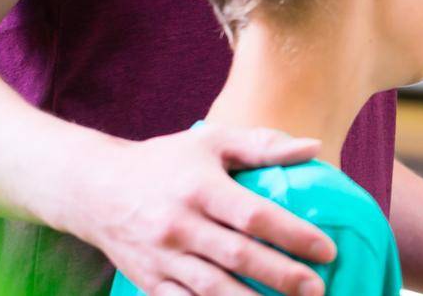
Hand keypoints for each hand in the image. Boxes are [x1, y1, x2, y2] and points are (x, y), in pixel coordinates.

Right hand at [58, 123, 335, 295]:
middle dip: (282, 276)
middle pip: (238, 257)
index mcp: (200, 189)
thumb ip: (263, 145)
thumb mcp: (212, 142)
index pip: (254, 216)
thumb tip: (312, 148)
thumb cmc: (165, 161)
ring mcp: (161, 259)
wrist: (95, 189)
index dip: (293, 235)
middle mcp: (179, 226)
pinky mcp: (148, 282)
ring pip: (212, 290)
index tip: (327, 250)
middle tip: (318, 288)